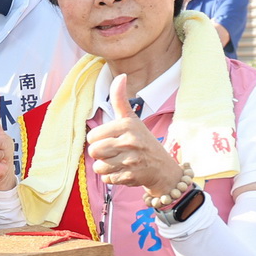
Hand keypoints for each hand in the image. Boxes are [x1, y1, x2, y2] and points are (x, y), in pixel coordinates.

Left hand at [86, 75, 184, 191]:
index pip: (92, 136)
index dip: (98, 140)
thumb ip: (121, 100)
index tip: (111, 140)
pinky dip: (112, 178)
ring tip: (118, 162)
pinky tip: (123, 171)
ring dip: (105, 167)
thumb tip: (121, 76)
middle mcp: (130, 141)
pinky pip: (107, 179)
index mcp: (127, 125)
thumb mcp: (132, 119)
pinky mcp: (132, 176)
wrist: (163, 168)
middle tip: (114, 153)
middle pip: (93, 152)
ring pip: (99, 167)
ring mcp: (132, 160)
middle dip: (100, 155)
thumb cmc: (142, 141)